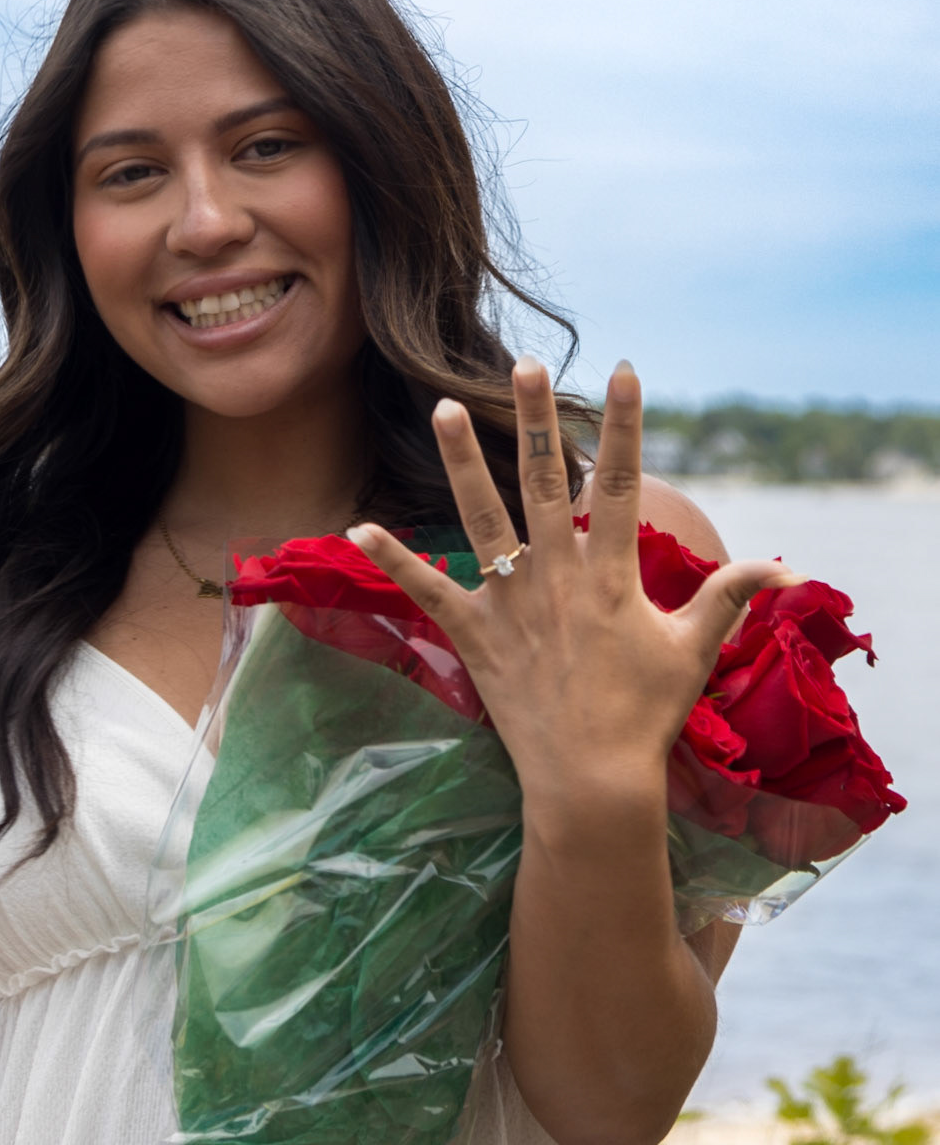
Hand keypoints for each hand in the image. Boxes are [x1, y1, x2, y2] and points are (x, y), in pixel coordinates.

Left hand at [348, 358, 797, 816]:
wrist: (592, 781)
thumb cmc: (647, 716)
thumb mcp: (694, 650)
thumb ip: (731, 597)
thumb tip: (787, 569)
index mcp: (613, 575)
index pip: (624, 483)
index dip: (626, 425)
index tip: (624, 369)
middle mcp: (558, 576)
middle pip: (548, 481)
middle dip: (538, 418)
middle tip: (525, 363)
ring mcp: (511, 603)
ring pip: (483, 518)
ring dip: (464, 461)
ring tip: (445, 408)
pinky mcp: (473, 635)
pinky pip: (426, 590)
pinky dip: (393, 559)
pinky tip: (356, 525)